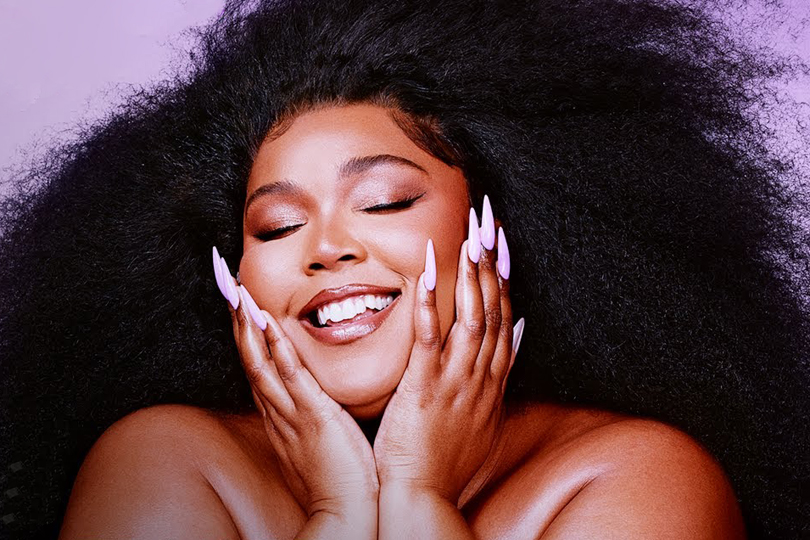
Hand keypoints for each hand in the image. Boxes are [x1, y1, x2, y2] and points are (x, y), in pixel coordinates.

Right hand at [211, 248, 379, 517]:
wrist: (343, 512)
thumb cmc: (336, 474)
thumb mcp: (317, 435)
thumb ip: (312, 409)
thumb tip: (314, 392)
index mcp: (279, 410)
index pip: (257, 359)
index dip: (244, 325)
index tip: (235, 293)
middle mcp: (277, 407)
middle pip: (248, 352)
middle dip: (234, 312)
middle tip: (221, 273)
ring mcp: (291, 412)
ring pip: (260, 360)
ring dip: (246, 322)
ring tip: (234, 286)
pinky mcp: (312, 417)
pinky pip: (290, 377)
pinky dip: (276, 349)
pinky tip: (268, 322)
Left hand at [373, 197, 523, 504]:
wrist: (424, 497)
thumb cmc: (445, 458)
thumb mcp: (484, 416)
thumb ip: (498, 374)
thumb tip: (516, 336)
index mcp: (492, 380)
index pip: (504, 316)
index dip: (503, 277)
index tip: (499, 241)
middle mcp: (481, 375)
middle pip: (494, 307)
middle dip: (492, 259)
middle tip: (488, 217)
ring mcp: (456, 380)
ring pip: (472, 316)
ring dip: (473, 271)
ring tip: (471, 231)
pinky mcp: (427, 387)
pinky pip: (431, 337)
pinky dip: (433, 302)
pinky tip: (430, 269)